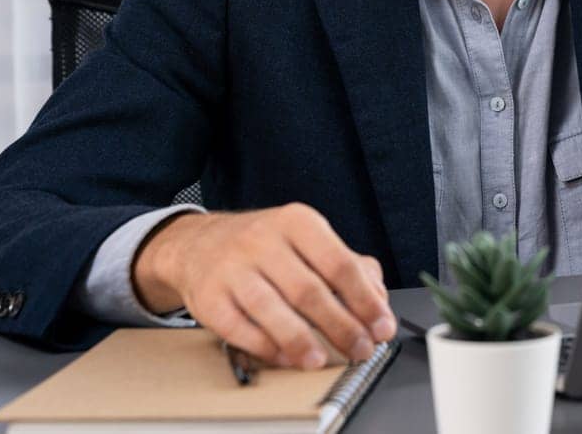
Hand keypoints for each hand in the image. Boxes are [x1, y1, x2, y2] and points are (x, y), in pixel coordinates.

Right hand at [132, 203, 394, 368]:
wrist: (200, 244)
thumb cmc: (266, 247)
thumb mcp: (309, 240)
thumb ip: (349, 266)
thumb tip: (378, 300)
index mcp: (297, 222)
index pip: (340, 264)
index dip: (365, 301)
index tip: (382, 327)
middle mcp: (263, 240)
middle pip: (309, 290)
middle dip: (341, 327)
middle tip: (361, 349)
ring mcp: (232, 268)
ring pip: (272, 309)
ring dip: (301, 341)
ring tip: (321, 360)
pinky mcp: (208, 297)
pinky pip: (239, 328)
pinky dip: (266, 347)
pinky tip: (285, 357)